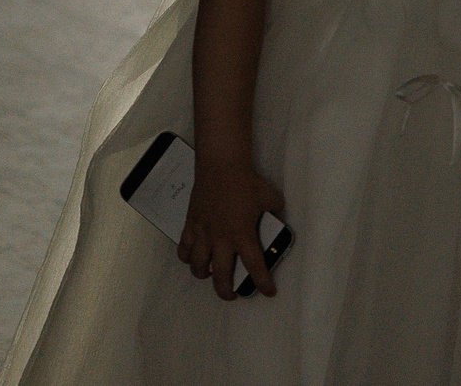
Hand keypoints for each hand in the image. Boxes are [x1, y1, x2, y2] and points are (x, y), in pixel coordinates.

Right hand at [179, 160, 286, 300]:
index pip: (254, 266)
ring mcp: (203, 233)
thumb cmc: (247, 181)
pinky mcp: (190, 224)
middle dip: (226, 292)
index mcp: (243, 235)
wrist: (221, 165)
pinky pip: (184, 249)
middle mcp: (221, 239)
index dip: (263, 283)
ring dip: (204, 275)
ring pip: (198, 266)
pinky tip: (193, 257)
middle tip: (232, 295)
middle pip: (221, 276)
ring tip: (210, 274)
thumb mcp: (270, 197)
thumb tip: (277, 217)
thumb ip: (274, 211)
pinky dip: (187, 257)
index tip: (268, 292)